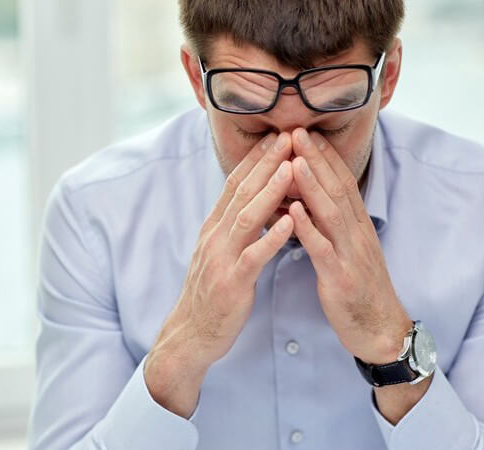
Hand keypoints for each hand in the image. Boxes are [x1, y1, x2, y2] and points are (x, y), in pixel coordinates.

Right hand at [145, 131, 295, 417]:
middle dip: (266, 162)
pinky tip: (292, 220)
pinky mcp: (232, 283)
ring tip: (291, 167)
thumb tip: (250, 201)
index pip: (235, 183)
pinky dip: (272, 236)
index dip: (255, 158)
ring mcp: (221, 258)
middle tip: (287, 136)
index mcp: (214, 228)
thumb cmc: (211, 293)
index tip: (276, 135)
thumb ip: (232, 227)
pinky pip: (254, 255)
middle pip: (241, 192)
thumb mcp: (218, 253)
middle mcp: (215, 237)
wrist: (191, 334)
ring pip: (247, 217)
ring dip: (270, 190)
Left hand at [287, 128, 412, 364]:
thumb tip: (313, 203)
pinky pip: (323, 250)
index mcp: (358, 227)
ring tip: (293, 160)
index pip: (341, 183)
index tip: (306, 132)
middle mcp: (357, 234)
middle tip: (296, 131)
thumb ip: (335, 227)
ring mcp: (351, 255)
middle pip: (336, 190)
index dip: (325, 157)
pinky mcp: (341, 278)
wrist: (382, 332)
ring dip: (312, 185)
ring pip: (331, 214)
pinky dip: (308, 228)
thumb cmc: (360, 291)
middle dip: (316, 159)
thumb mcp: (350, 252)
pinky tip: (293, 211)